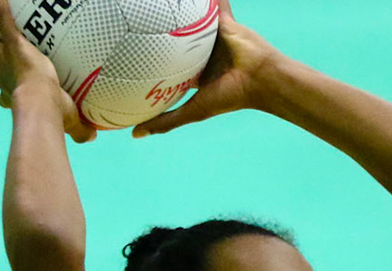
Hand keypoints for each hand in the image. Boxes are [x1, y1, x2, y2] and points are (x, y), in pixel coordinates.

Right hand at [0, 0, 95, 141]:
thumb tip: (92, 139)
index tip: (3, 96)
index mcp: (12, 95)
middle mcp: (2, 75)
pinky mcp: (14, 43)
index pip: (2, 94)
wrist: (40, 105)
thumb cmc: (51, 117)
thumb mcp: (67, 122)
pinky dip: (1, 6)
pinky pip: (4, 20)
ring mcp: (4, 57)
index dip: (1, 94)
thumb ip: (80, 131)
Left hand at [133, 0, 282, 136]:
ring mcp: (213, 36)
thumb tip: (135, 135)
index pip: (169, 65)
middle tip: (134, 26)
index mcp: (195, 73)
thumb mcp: (193, 111)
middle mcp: (202, 54)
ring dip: (177, 13)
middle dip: (160, 35)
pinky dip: (203, 0)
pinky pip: (211, 4)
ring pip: (190, 22)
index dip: (152, 60)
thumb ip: (166, 122)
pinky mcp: (224, 20)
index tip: (131, 56)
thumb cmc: (229, 97)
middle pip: (177, 42)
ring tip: (153, 6)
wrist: (260, 78)